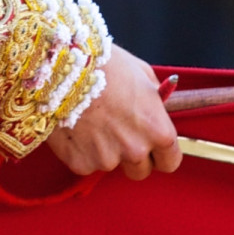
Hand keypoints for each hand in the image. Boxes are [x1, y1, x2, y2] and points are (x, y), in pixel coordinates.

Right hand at [45, 49, 181, 180]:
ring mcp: (107, 160)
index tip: (153, 149)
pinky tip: (75, 126)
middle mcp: (136, 150)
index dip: (162, 155)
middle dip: (133, 156)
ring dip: (105, 150)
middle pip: (141, 170)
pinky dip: (81, 150)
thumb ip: (155, 99)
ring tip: (91, 121)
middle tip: (117, 132)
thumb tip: (158, 109)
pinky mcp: (81, 163)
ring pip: (111, 165)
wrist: (63, 67)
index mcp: (157, 130)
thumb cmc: (106, 64)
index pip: (170, 161)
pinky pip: (86, 163)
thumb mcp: (142, 74)